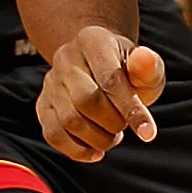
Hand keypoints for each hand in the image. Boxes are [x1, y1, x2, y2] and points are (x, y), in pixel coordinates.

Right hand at [36, 31, 163, 162]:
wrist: (99, 68)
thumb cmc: (129, 72)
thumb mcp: (145, 69)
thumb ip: (148, 69)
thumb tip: (145, 59)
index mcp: (93, 40)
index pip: (109, 79)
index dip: (130, 109)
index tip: (148, 134)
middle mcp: (65, 57)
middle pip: (86, 100)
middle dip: (113, 123)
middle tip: (124, 127)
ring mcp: (51, 81)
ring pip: (69, 120)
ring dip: (98, 138)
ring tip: (113, 136)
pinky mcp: (43, 104)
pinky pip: (53, 134)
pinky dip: (77, 150)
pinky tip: (96, 152)